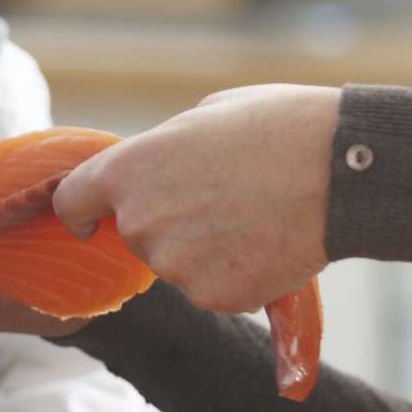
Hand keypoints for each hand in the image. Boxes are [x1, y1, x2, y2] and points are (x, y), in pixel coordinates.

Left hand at [53, 84, 337, 314]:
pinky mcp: (214, 297)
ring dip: (205, 250)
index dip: (82, 213)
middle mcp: (139, 222)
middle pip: (137, 235)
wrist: (340, 171)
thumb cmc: (279, 128)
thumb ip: (166, 149)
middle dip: (168, 223)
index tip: (90, 224)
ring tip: (255, 215)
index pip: (71, 203)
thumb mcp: (207, 113)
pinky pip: (215, 289)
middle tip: (222, 200)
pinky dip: (238, 274)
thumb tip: (161, 165)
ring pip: (178, 265)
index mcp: (127, 169)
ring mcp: (174, 266)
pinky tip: (270, 243)